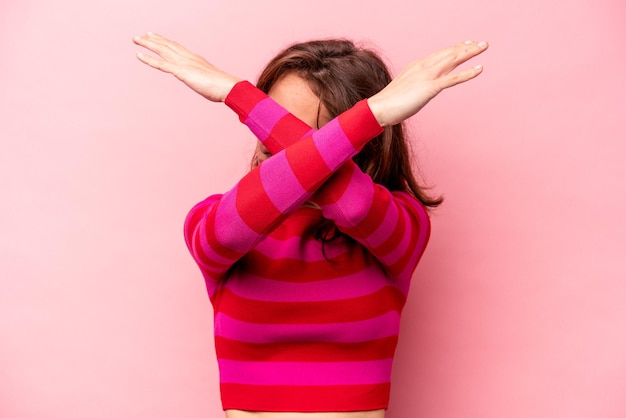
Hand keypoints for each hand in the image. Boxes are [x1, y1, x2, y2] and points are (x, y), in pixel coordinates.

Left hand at [132, 32, 240, 101]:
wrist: (228, 87)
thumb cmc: (223, 87)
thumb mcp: (211, 81)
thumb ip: (204, 80)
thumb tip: (207, 85)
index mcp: (195, 59)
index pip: (176, 47)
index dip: (165, 41)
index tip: (155, 36)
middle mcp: (188, 58)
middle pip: (167, 45)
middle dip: (153, 40)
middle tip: (140, 36)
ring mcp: (184, 63)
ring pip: (162, 50)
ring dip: (147, 44)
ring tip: (136, 39)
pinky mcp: (181, 72)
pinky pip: (161, 64)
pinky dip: (149, 59)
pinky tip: (139, 55)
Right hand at [367, 40, 488, 125]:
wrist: (380, 108)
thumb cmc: (389, 103)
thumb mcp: (404, 90)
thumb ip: (415, 86)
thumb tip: (420, 91)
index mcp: (417, 66)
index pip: (439, 54)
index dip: (454, 48)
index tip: (465, 44)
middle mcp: (423, 67)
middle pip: (449, 53)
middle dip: (466, 47)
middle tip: (481, 43)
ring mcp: (427, 76)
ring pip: (453, 60)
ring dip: (470, 52)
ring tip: (484, 46)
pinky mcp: (430, 88)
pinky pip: (453, 79)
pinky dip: (467, 73)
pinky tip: (479, 68)